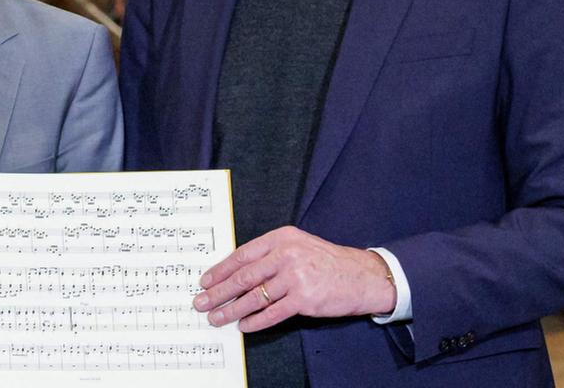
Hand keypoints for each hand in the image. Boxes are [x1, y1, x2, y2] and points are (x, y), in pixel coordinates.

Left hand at [192, 226, 396, 331]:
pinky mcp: (305, 299)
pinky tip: (244, 325)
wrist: (362, 276)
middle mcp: (287, 255)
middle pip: (244, 277)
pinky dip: (256, 321)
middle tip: (202, 302)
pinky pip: (273, 313)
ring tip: (217, 317)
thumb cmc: (327, 262)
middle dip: (219, 292)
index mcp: (281, 238)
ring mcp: (296, 277)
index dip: (220, 270)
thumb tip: (236, 273)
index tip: (205, 281)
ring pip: (255, 297)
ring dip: (232, 310)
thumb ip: (269, 255)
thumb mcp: (298, 246)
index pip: (242, 255)